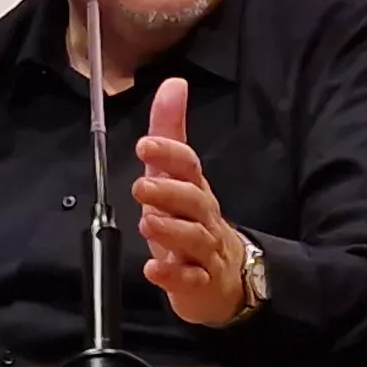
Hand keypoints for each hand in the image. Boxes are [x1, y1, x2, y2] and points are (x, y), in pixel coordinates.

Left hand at [128, 76, 252, 327]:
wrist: (225, 278)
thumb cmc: (192, 221)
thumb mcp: (177, 176)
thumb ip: (171, 131)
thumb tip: (174, 83)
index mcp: (195, 189)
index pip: (188, 166)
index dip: (169, 154)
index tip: (146, 145)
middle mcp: (202, 218)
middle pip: (193, 201)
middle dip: (168, 193)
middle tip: (141, 187)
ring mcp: (203, 251)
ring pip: (193, 239)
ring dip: (170, 230)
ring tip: (147, 223)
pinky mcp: (199, 283)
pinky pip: (189, 279)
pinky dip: (172, 275)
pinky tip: (154, 269)